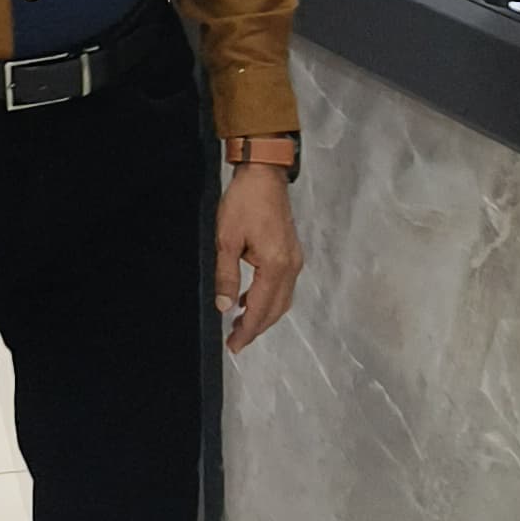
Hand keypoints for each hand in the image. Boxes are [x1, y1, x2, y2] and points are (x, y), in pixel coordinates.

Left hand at [215, 164, 303, 354]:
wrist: (264, 174)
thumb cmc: (244, 202)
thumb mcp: (227, 240)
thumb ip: (227, 276)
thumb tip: (225, 307)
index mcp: (276, 266)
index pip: (261, 308)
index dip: (247, 330)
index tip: (233, 346)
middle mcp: (291, 267)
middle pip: (276, 309)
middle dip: (256, 327)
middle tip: (235, 342)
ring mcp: (294, 260)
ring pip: (282, 299)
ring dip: (263, 314)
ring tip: (241, 325)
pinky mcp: (291, 252)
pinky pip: (282, 286)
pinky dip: (268, 299)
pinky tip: (251, 300)